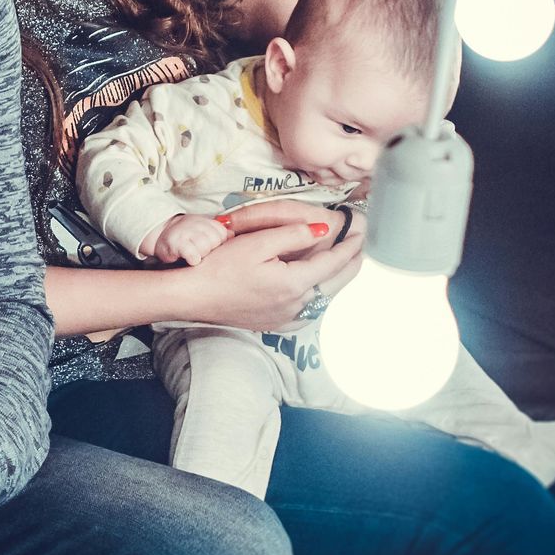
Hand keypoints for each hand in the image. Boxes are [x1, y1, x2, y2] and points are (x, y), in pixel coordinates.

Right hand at [149, 213, 230, 264]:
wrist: (160, 234)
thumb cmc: (186, 236)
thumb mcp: (203, 230)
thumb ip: (219, 233)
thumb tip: (233, 235)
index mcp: (204, 221)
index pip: (222, 233)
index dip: (218, 243)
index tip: (209, 245)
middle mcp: (195, 224)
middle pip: (215, 241)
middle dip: (210, 249)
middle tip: (200, 251)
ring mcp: (185, 233)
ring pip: (205, 248)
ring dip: (201, 255)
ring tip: (194, 255)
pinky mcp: (176, 245)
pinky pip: (193, 256)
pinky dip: (193, 259)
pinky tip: (189, 260)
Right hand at [157, 204, 361, 330]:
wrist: (192, 296)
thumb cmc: (219, 267)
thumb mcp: (256, 243)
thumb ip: (292, 235)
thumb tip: (323, 230)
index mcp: (293, 283)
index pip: (333, 263)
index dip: (349, 246)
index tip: (361, 232)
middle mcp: (295, 306)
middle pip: (335, 283)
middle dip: (351, 263)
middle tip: (361, 246)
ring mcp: (286, 318)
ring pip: (323, 298)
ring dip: (336, 279)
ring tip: (345, 262)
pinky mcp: (275, 324)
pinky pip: (308, 310)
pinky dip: (319, 295)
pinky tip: (317, 287)